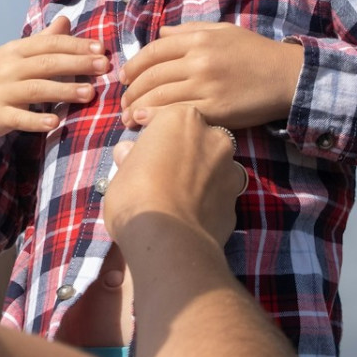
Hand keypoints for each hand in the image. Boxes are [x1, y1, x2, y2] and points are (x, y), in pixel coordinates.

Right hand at [0, 15, 106, 155]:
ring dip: (63, 90)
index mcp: (15, 50)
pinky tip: (55, 122)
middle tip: (103, 67)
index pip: (49, 44)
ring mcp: (0, 92)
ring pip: (35, 89)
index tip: (100, 49)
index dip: (75, 45)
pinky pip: (18, 117)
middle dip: (76, 64)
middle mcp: (8, 68)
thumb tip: (66, 20)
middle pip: (46, 63)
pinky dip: (36, 120)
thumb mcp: (16, 55)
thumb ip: (43, 40)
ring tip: (89, 93)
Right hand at [103, 103, 247, 249]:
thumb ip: (131, 158)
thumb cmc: (136, 196)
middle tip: (160, 172)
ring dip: (200, 175)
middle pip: (196, 138)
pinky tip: (190, 215)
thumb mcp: (121, 171)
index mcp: (182, 118)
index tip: (139, 148)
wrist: (168, 240)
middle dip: (182, 151)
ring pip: (213, 166)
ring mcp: (230, 169)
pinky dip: (208, 201)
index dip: (151, 134)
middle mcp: (213, 137)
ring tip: (177, 197)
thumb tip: (129, 154)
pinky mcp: (236, 201)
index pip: (165, 117)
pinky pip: (218, 195)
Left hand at [119, 22, 302, 130]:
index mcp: (198, 40)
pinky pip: (178, 113)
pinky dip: (156, 119)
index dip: (133, 66)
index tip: (124, 78)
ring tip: (127, 118)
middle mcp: (199, 60)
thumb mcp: (222, 31)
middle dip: (131, 91)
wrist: (287, 76)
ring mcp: (206, 85)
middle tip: (122, 103)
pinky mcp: (216, 109)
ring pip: (160, 96)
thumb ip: (188, 30)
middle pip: (152, 76)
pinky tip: (143, 124)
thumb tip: (160, 34)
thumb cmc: (255, 53)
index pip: (153, 52)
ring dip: (137, 108)